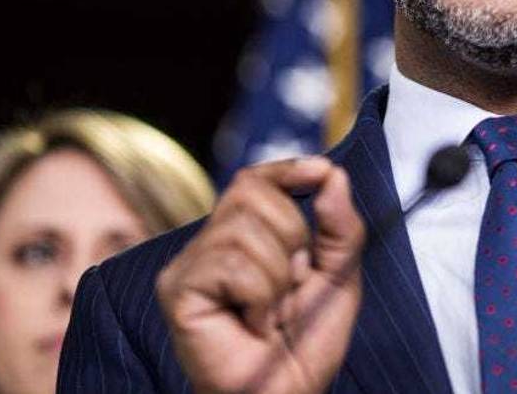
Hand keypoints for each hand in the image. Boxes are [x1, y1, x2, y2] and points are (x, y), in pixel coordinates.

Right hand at [156, 157, 364, 393]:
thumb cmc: (304, 348)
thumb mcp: (338, 277)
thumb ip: (339, 226)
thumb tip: (332, 173)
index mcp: (244, 238)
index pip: (255, 180)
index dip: (286, 169)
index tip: (320, 171)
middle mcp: (209, 246)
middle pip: (252, 192)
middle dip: (293, 237)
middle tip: (291, 288)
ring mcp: (188, 266)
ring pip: (244, 229)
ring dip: (277, 277)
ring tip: (270, 313)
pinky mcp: (176, 290)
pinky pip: (233, 264)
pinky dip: (260, 296)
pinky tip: (252, 324)